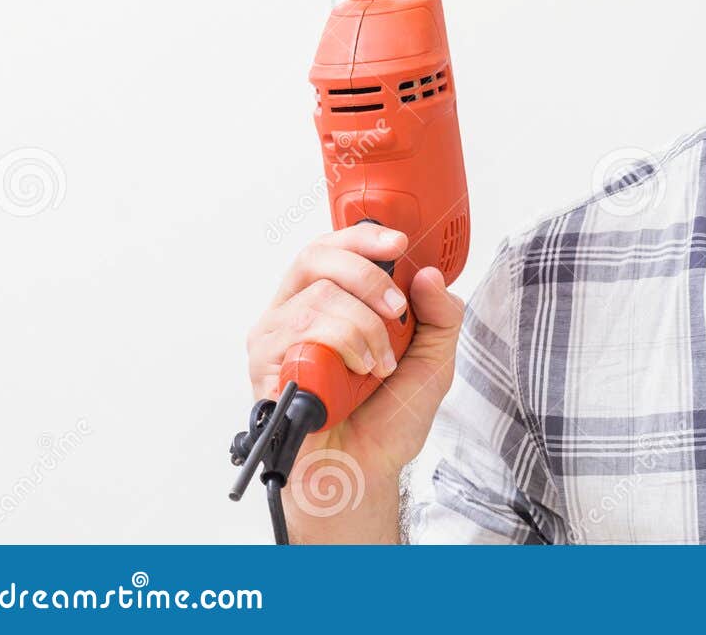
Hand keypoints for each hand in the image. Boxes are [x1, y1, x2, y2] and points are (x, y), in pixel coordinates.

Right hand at [245, 224, 463, 512]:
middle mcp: (296, 312)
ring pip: (318, 296)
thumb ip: (440, 313)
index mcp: (330, 302)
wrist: (366, 469)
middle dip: (367, 276)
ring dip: (363, 327)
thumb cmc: (389, 416)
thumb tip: (428, 273)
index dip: (363, 236)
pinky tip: (357, 376)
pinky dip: (343, 348)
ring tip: (378, 364)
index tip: (399, 242)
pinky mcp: (265, 366)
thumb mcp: (434, 359)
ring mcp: (276, 338)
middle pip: (316, 256)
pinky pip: (302, 332)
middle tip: (397, 310)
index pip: (335, 248)